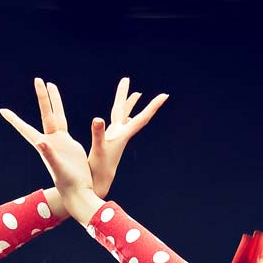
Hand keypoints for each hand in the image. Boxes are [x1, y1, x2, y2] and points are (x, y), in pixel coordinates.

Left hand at [0, 78, 93, 201]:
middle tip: (37, 79)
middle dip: (42, 97)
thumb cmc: (68, 183)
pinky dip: (61, 113)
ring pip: (55, 115)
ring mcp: (59, 142)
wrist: (78, 191)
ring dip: (52, 101)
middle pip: (45, 114)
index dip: (14, 120)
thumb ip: (49, 155)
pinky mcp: (69, 145)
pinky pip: (63, 123)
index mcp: (44, 146)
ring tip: (50, 84)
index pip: (26, 129)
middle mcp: (49, 141)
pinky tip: (58, 108)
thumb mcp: (58, 168)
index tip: (2, 110)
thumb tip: (40, 142)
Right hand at [88, 76, 169, 196]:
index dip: (154, 106)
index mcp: (123, 135)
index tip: (165, 95)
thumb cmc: (99, 169)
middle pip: (128, 111)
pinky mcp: (110, 141)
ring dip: (129, 104)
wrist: (99, 184)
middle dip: (131, 96)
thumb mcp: (98, 149)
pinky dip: (122, 115)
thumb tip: (98, 118)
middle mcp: (121, 135)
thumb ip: (98, 134)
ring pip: (124, 115)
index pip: (142, 118)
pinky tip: (126, 115)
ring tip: (137, 93)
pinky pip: (118, 123)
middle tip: (128, 78)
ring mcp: (116, 137)